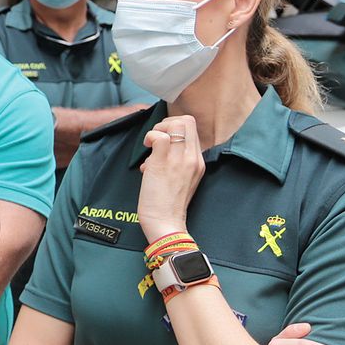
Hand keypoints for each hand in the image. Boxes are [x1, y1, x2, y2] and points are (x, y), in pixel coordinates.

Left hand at [137, 115, 204, 239]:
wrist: (166, 223)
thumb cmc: (168, 204)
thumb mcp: (181, 179)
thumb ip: (176, 161)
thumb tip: (159, 146)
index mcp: (198, 162)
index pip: (193, 128)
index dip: (175, 126)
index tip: (163, 138)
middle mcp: (193, 158)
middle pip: (187, 121)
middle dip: (167, 123)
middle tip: (155, 139)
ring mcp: (180, 160)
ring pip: (175, 125)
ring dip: (157, 130)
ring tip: (150, 146)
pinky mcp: (163, 163)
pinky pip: (160, 137)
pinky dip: (149, 138)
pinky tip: (146, 151)